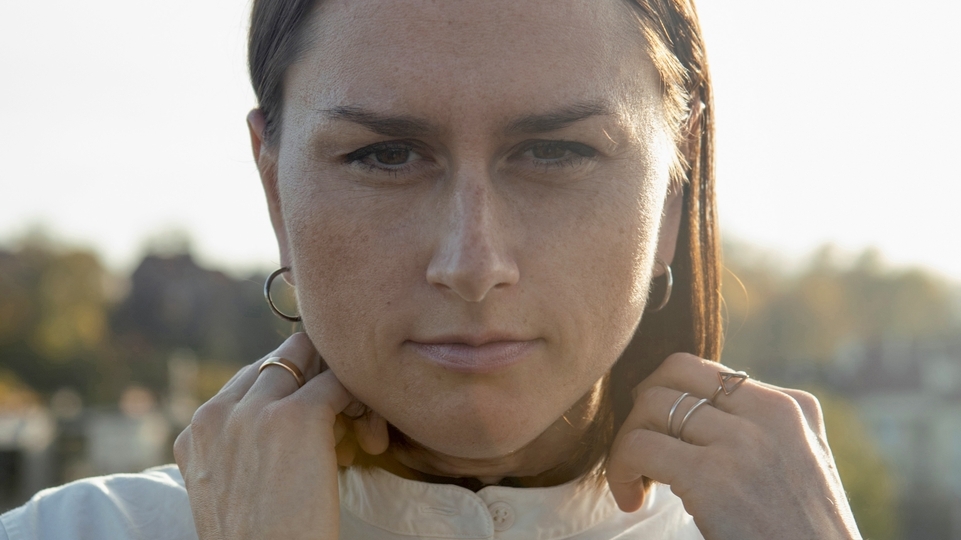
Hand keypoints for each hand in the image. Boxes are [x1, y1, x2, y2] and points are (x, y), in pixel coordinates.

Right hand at [173, 333, 388, 539]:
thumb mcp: (234, 488)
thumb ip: (246, 446)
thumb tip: (294, 414)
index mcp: (197, 432)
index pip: (250, 378)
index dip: (290, 395)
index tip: (315, 431)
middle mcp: (218, 413)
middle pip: (279, 360)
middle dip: (313, 381)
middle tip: (339, 423)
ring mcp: (255, 411)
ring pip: (309, 359)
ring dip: (338, 390)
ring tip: (355, 437)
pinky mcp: (297, 416)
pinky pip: (339, 383)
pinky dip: (360, 404)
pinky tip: (368, 441)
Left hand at [606, 353, 861, 539]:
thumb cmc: (801, 536)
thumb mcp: (804, 465)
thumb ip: (765, 429)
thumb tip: (704, 408)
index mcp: (792, 408)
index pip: (706, 370)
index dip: (668, 396)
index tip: (660, 434)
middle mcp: (771, 414)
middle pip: (674, 371)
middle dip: (643, 407)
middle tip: (640, 449)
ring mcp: (742, 443)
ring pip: (650, 405)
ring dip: (626, 442)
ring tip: (635, 481)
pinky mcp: (713, 477)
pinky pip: (638, 447)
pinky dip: (619, 470)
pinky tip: (631, 500)